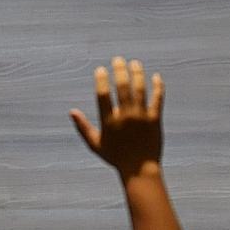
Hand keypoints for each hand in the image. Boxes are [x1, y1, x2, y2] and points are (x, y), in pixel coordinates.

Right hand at [70, 56, 163, 178]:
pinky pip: (157, 98)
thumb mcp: (95, 144)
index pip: (102, 95)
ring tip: (134, 63)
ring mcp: (141, 116)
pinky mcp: (155, 119)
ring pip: (140, 88)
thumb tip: (71, 112)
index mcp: (109, 122)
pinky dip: (157, 86)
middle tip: (117, 60)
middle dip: (119, 70)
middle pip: (122, 87)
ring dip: (137, 73)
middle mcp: (125, 116)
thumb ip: (83, 127)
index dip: (100, 80)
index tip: (100, 70)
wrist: (139, 169)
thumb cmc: (115, 157)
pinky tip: (155, 76)